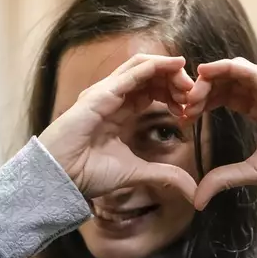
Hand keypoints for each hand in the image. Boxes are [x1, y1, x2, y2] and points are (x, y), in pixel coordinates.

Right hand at [38, 54, 196, 201]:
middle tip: (195, 93)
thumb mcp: (138, 172)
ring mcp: (105, 93)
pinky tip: (175, 66)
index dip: (173, 94)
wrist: (62, 178)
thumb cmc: (89, 174)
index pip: (151, 91)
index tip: (191, 108)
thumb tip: (193, 191)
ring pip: (142, 67)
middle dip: (175, 80)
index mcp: (120, 112)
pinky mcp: (100, 94)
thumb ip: (165, 175)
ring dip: (169, 71)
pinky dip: (155, 66)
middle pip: (150, 76)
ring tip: (188, 80)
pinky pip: (132, 73)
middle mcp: (112, 98)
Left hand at [184, 57, 256, 209]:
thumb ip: (224, 178)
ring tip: (192, 91)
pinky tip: (210, 71)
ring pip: (237, 72)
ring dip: (210, 78)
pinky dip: (230, 69)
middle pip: (226, 82)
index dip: (202, 101)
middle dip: (201, 89)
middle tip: (183, 106)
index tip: (183, 117)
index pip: (224, 95)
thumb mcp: (253, 172)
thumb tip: (197, 198)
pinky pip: (254, 73)